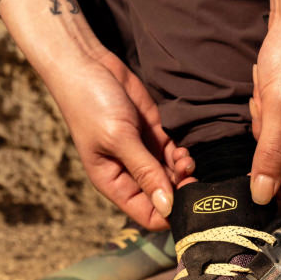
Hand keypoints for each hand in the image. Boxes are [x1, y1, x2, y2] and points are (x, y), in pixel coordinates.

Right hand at [0, 0, 192, 228]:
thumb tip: (168, 207)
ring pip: (173, 176)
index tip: (188, 205)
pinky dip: (183, 156)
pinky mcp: (154, 134)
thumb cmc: (92, 104)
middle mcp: (129, 173)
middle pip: (164, 197)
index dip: (169, 215)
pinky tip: (185, 151)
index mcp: (113, 183)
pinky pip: (175, 154)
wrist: (88, 64)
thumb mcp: (119, 139)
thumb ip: (146, 172)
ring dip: (184, 173)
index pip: (147, 214)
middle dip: (182, 192)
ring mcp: (143, 153)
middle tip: (192, 179)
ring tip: (186, 161)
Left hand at [251, 0, 280, 203]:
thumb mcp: (277, 107)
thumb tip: (262, 194)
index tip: (251, 176)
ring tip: (267, 88)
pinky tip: (270, 83)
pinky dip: (273, 106)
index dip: (278, 182)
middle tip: (263, 106)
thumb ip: (269, 155)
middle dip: (271, 138)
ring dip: (269, 119)